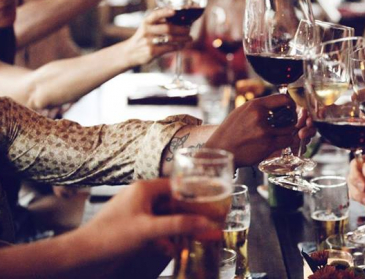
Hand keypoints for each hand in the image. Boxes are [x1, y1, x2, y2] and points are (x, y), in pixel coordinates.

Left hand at [79, 179, 215, 259]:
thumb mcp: (149, 229)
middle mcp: (140, 197)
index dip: (192, 193)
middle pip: (171, 201)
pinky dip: (163, 238)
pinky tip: (171, 249)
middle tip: (203, 222)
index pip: (176, 185)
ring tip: (191, 237)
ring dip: (175, 228)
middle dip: (186, 214)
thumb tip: (205, 222)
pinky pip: (153, 229)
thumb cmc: (110, 236)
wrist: (82, 255)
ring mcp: (135, 213)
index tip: (208, 202)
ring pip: (163, 217)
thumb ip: (179, 224)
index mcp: (144, 189)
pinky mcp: (130, 228)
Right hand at [123, 8, 192, 66]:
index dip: (165, 12)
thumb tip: (180, 21)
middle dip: (181, 29)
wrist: (130, 53)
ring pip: (170, 38)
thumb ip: (159, 23)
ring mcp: (148, 42)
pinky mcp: (152, 51)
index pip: (155, 14)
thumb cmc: (143, 38)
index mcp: (146, 22)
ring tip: (189, 38)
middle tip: (188, 30)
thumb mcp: (146, 28)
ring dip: (183, 38)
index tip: (174, 11)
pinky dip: (178, 46)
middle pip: (167, 28)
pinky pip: (169, 48)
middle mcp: (146, 30)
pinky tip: (182, 45)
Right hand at [206, 94, 303, 165]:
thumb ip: (259, 107)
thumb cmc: (230, 131)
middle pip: (290, 115)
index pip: (283, 98)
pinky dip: (285, 142)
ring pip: (290, 130)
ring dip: (288, 133)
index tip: (291, 109)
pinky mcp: (267, 146)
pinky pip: (286, 142)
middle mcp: (260, 116)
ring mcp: (264, 132)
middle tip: (288, 124)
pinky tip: (278, 142)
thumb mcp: (242, 111)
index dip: (291, 104)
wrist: (220, 149)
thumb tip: (276, 104)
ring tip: (280, 134)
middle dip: (291, 120)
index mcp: (255, 105)